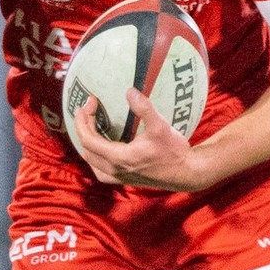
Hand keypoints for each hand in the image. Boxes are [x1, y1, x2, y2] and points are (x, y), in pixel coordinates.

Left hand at [69, 92, 209, 190]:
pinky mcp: (124, 178)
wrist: (185, 173)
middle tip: (89, 109)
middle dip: (83, 127)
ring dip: (87, 142)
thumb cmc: (174, 151)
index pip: (88, 140)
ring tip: (91, 124)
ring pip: (91, 161)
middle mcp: (114, 169)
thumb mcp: (160, 127)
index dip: (83, 120)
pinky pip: (99, 168)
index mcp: (119, 158)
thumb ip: (144, 108)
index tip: (89, 103)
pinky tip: (101, 145)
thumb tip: (129, 91)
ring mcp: (118, 176)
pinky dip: (95, 154)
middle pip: (86, 149)